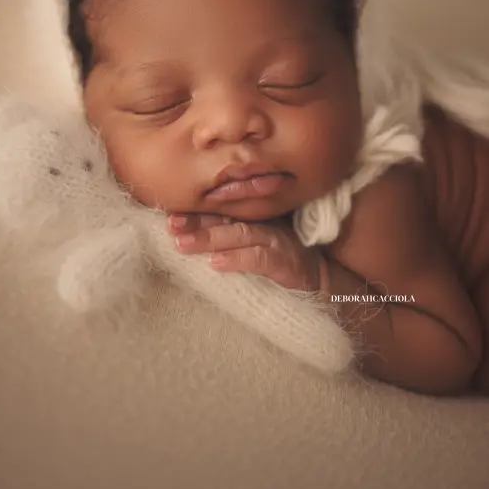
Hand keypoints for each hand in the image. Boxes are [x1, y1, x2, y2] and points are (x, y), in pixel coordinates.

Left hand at [167, 213, 320, 291]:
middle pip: (225, 219)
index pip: (220, 211)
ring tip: (183, 244)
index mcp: (252, 218)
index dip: (195, 211)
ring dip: (209, 238)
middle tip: (170, 225)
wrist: (321, 278)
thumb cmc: (282, 260)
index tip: (168, 214)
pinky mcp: (284, 262)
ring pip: (238, 235)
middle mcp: (262, 224)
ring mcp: (274, 241)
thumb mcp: (254, 243)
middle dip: (196, 221)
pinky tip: (216, 263)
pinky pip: (259, 258)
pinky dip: (237, 260)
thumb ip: (229, 235)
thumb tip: (188, 236)